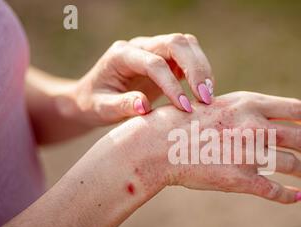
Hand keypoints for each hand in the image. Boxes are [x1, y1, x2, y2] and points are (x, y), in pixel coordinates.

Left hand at [61, 33, 213, 125]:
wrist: (92, 96)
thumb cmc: (94, 104)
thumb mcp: (101, 109)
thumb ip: (121, 106)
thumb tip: (144, 105)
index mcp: (121, 55)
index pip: (154, 63)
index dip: (172, 84)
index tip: (185, 108)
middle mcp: (140, 46)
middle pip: (176, 44)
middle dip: (195, 69)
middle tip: (206, 98)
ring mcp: (154, 48)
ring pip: (187, 45)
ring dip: (202, 68)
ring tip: (208, 97)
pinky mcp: (166, 58)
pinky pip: (189, 56)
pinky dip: (201, 72)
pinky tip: (203, 94)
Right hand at [110, 91, 300, 203]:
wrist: (158, 144)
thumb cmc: (183, 122)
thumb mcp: (218, 105)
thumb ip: (245, 110)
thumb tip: (267, 119)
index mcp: (249, 104)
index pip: (294, 109)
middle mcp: (254, 126)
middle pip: (297, 138)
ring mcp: (248, 153)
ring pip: (291, 164)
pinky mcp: (240, 179)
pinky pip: (274, 190)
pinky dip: (289, 195)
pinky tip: (297, 197)